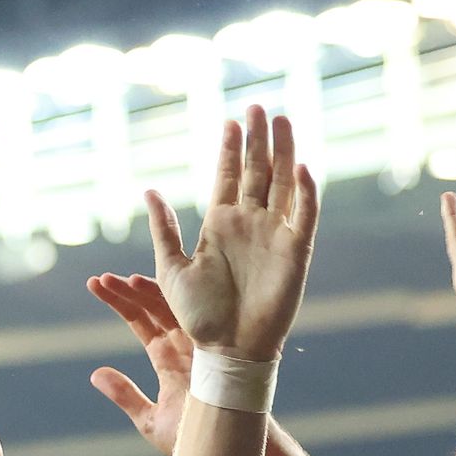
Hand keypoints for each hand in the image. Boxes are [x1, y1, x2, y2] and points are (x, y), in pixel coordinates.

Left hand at [85, 273, 196, 453]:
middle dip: (127, 292)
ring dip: (144, 291)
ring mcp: (198, 342)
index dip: (120, 304)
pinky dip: (170, 299)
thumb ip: (124, 394)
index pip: (140, 322)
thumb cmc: (193, 440)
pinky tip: (148, 284)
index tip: (96, 286)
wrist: (223, 451)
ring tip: (118, 280)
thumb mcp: (150, 418)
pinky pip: (190, 314)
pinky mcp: (211, 345)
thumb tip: (96, 374)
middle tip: (101, 279)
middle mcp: (182, 344)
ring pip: (169, 306)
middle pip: (151, 308)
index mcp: (168, 358)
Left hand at [145, 105, 317, 359]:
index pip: (227, 175)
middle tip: (258, 106)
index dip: (229, 149)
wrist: (229, 350)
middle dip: (258, 139)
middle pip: (257, 171)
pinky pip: (304, 216)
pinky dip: (306, 192)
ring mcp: (274, 235)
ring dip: (283, 152)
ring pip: (283, 183)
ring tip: (281, 120)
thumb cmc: (199, 317)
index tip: (231, 120)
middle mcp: (249, 223)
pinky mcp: (296, 253)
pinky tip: (302, 166)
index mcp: (219, 224)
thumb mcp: (171, 269)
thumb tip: (150, 191)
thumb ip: (163, 230)